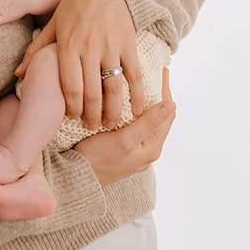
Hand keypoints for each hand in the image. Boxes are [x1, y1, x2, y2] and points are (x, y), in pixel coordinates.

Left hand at [47, 0, 142, 129]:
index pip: (69, 87)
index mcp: (67, 45)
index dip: (72, 107)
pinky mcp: (128, 43)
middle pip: (91, 93)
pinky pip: (134, 74)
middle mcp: (89, 48)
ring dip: (113, 111)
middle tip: (92, 127)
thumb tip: (17, 74)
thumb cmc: (74, 3)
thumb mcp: (53, 25)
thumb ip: (36, 51)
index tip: (72, 118)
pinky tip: (136, 109)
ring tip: (110, 124)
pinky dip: (137, 94)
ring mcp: (111, 47)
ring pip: (113, 88)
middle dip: (91, 115)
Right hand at [73, 68, 174, 185]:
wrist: (78, 177)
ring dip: (146, 103)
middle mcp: (147, 151)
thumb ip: (148, 123)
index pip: (168, 114)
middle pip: (159, 117)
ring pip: (147, 121)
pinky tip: (127, 104)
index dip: (166, 91)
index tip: (162, 71)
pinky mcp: (124, 150)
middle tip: (153, 74)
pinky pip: (136, 127)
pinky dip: (135, 112)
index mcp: (152, 148)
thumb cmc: (99, 158)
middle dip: (158, 95)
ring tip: (141, 84)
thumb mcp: (125, 139)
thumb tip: (171, 104)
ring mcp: (136, 151)